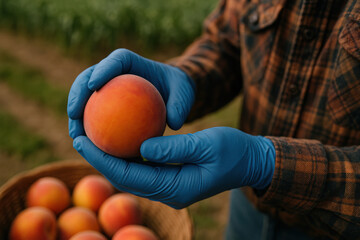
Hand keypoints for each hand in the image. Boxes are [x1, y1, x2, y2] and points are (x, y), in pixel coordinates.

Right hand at [67, 49, 194, 138]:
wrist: (170, 93)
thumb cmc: (177, 89)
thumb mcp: (184, 93)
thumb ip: (179, 105)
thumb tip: (172, 123)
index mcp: (131, 62)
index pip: (115, 61)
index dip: (102, 70)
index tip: (94, 86)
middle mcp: (114, 72)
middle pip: (89, 76)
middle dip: (77, 92)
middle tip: (74, 113)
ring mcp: (106, 87)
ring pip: (84, 96)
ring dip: (75, 114)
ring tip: (75, 135)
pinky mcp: (105, 102)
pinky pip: (92, 114)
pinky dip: (88, 127)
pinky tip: (87, 146)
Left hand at [72, 127, 274, 208]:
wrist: (249, 162)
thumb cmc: (233, 151)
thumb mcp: (207, 144)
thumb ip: (175, 147)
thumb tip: (141, 145)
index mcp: (175, 188)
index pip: (128, 175)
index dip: (102, 159)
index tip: (81, 140)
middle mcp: (167, 192)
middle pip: (124, 178)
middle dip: (98, 159)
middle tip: (78, 136)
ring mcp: (169, 187)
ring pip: (130, 174)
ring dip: (110, 158)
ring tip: (91, 137)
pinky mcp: (171, 178)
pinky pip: (142, 168)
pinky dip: (126, 155)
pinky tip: (117, 138)